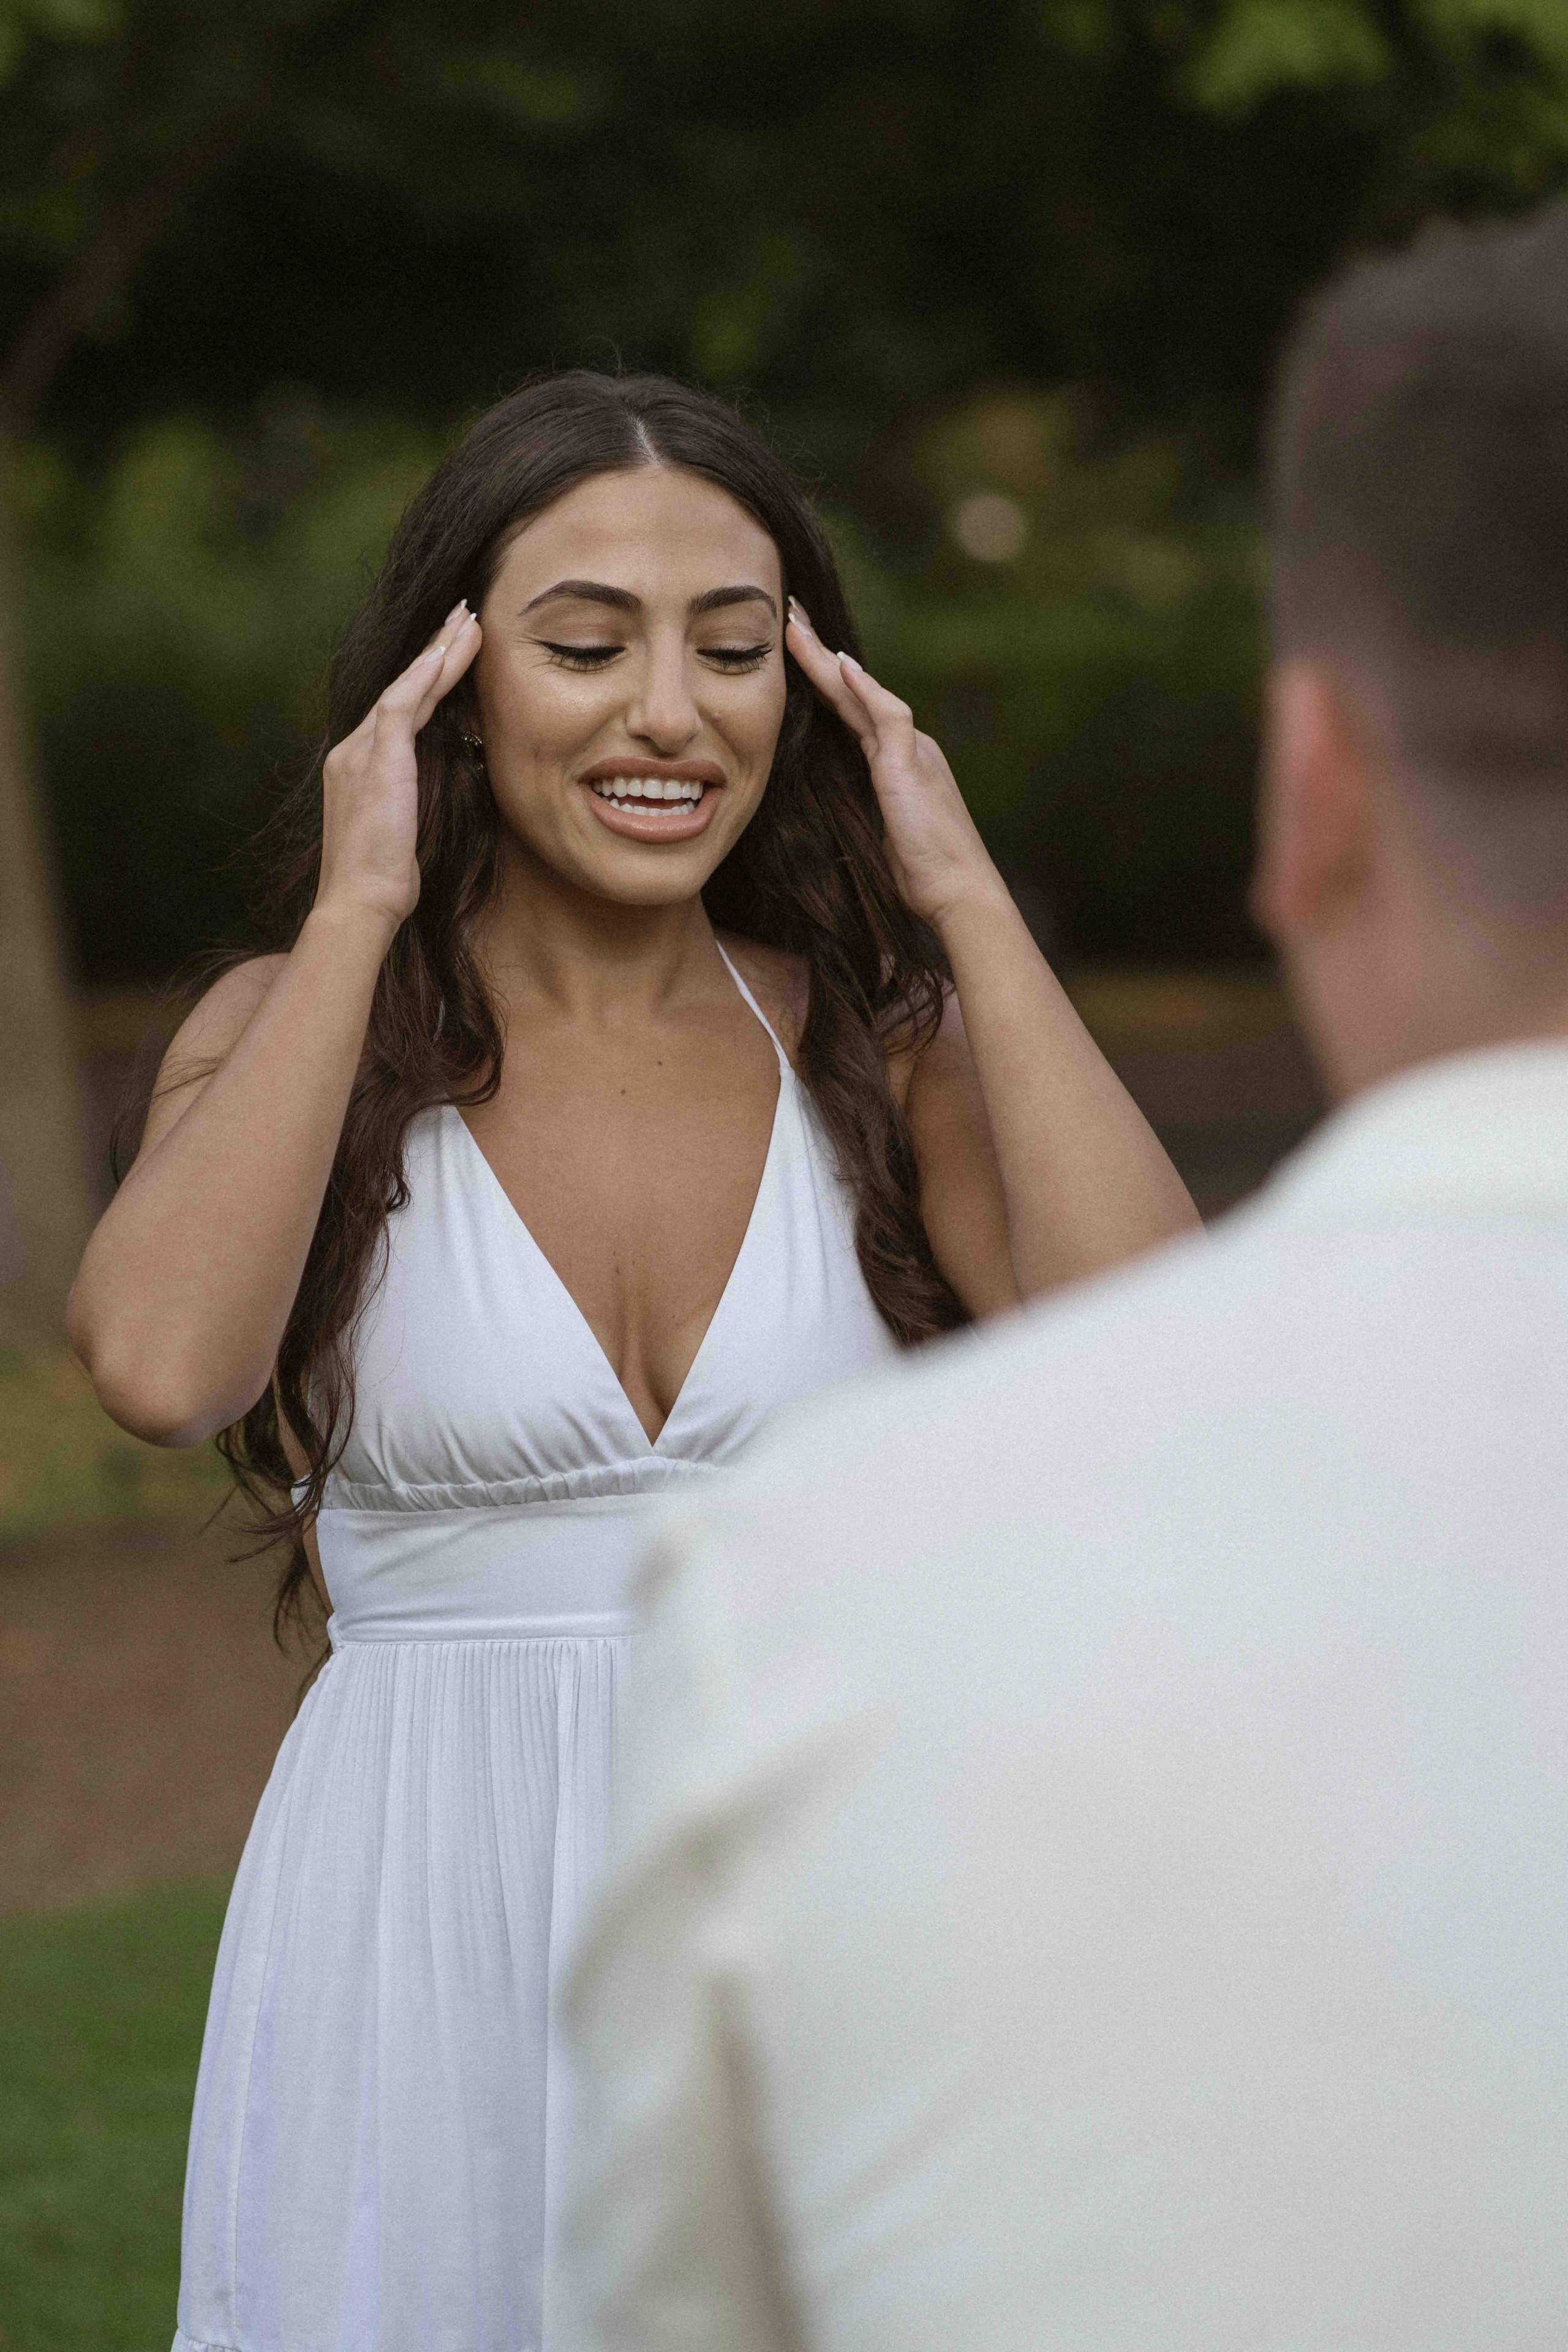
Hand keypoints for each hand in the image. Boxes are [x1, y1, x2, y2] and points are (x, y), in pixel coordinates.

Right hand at [315, 601, 481, 933]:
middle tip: (462, 614)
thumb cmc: (382, 881)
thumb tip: (430, 795)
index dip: (427, 677)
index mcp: (356, 766)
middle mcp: (352, 751)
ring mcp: (360, 753)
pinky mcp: (375, 762)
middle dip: (433, 649)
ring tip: (468, 620)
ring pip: (405, 688)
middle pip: (401, 688)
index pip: (398, 708)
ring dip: (439, 652)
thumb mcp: (400, 831)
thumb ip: (409, 801)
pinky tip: (446, 651)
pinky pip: (401, 705)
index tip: (452, 649)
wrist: (359, 903)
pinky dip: (425, 677)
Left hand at [785, 600, 1002, 931]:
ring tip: (794, 627)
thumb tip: (839, 824)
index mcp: (896, 763)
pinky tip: (840, 664)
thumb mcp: (884, 839)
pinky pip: (886, 716)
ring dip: (827, 659)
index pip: (851, 712)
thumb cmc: (925, 877)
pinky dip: (864, 689)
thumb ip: (866, 815)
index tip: (795, 652)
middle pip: (853, 692)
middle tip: (789, 615)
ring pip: (862, 694)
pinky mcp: (911, 766)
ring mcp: (912, 752)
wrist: (961, 892)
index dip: (823, 681)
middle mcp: (908, 747)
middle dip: (819, 654)